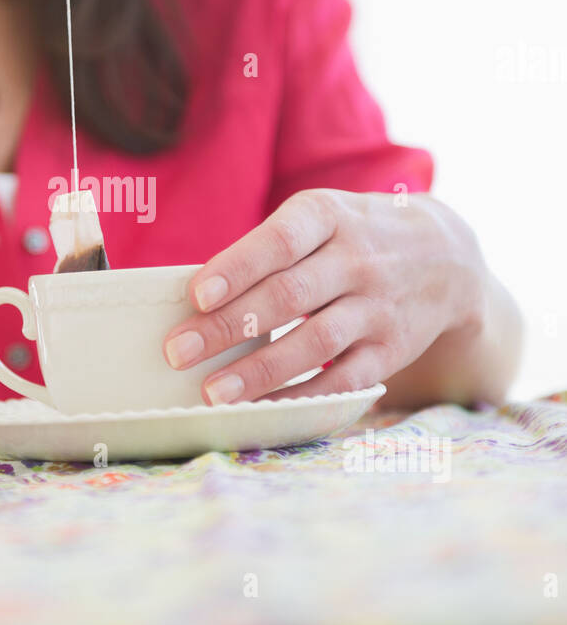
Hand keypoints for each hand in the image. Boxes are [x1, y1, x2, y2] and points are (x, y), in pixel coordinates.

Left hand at [162, 189, 484, 403]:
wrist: (446, 256)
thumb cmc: (351, 236)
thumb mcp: (319, 218)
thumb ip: (266, 249)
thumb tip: (197, 299)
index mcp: (329, 216)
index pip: (281, 241)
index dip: (238, 268)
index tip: (196, 295)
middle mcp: (358, 259)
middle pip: (288, 296)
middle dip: (228, 327)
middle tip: (177, 352)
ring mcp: (378, 306)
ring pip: (315, 342)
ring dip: (260, 371)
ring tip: (213, 392)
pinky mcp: (392, 349)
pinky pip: (344, 379)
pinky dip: (302, 396)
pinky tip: (262, 409)